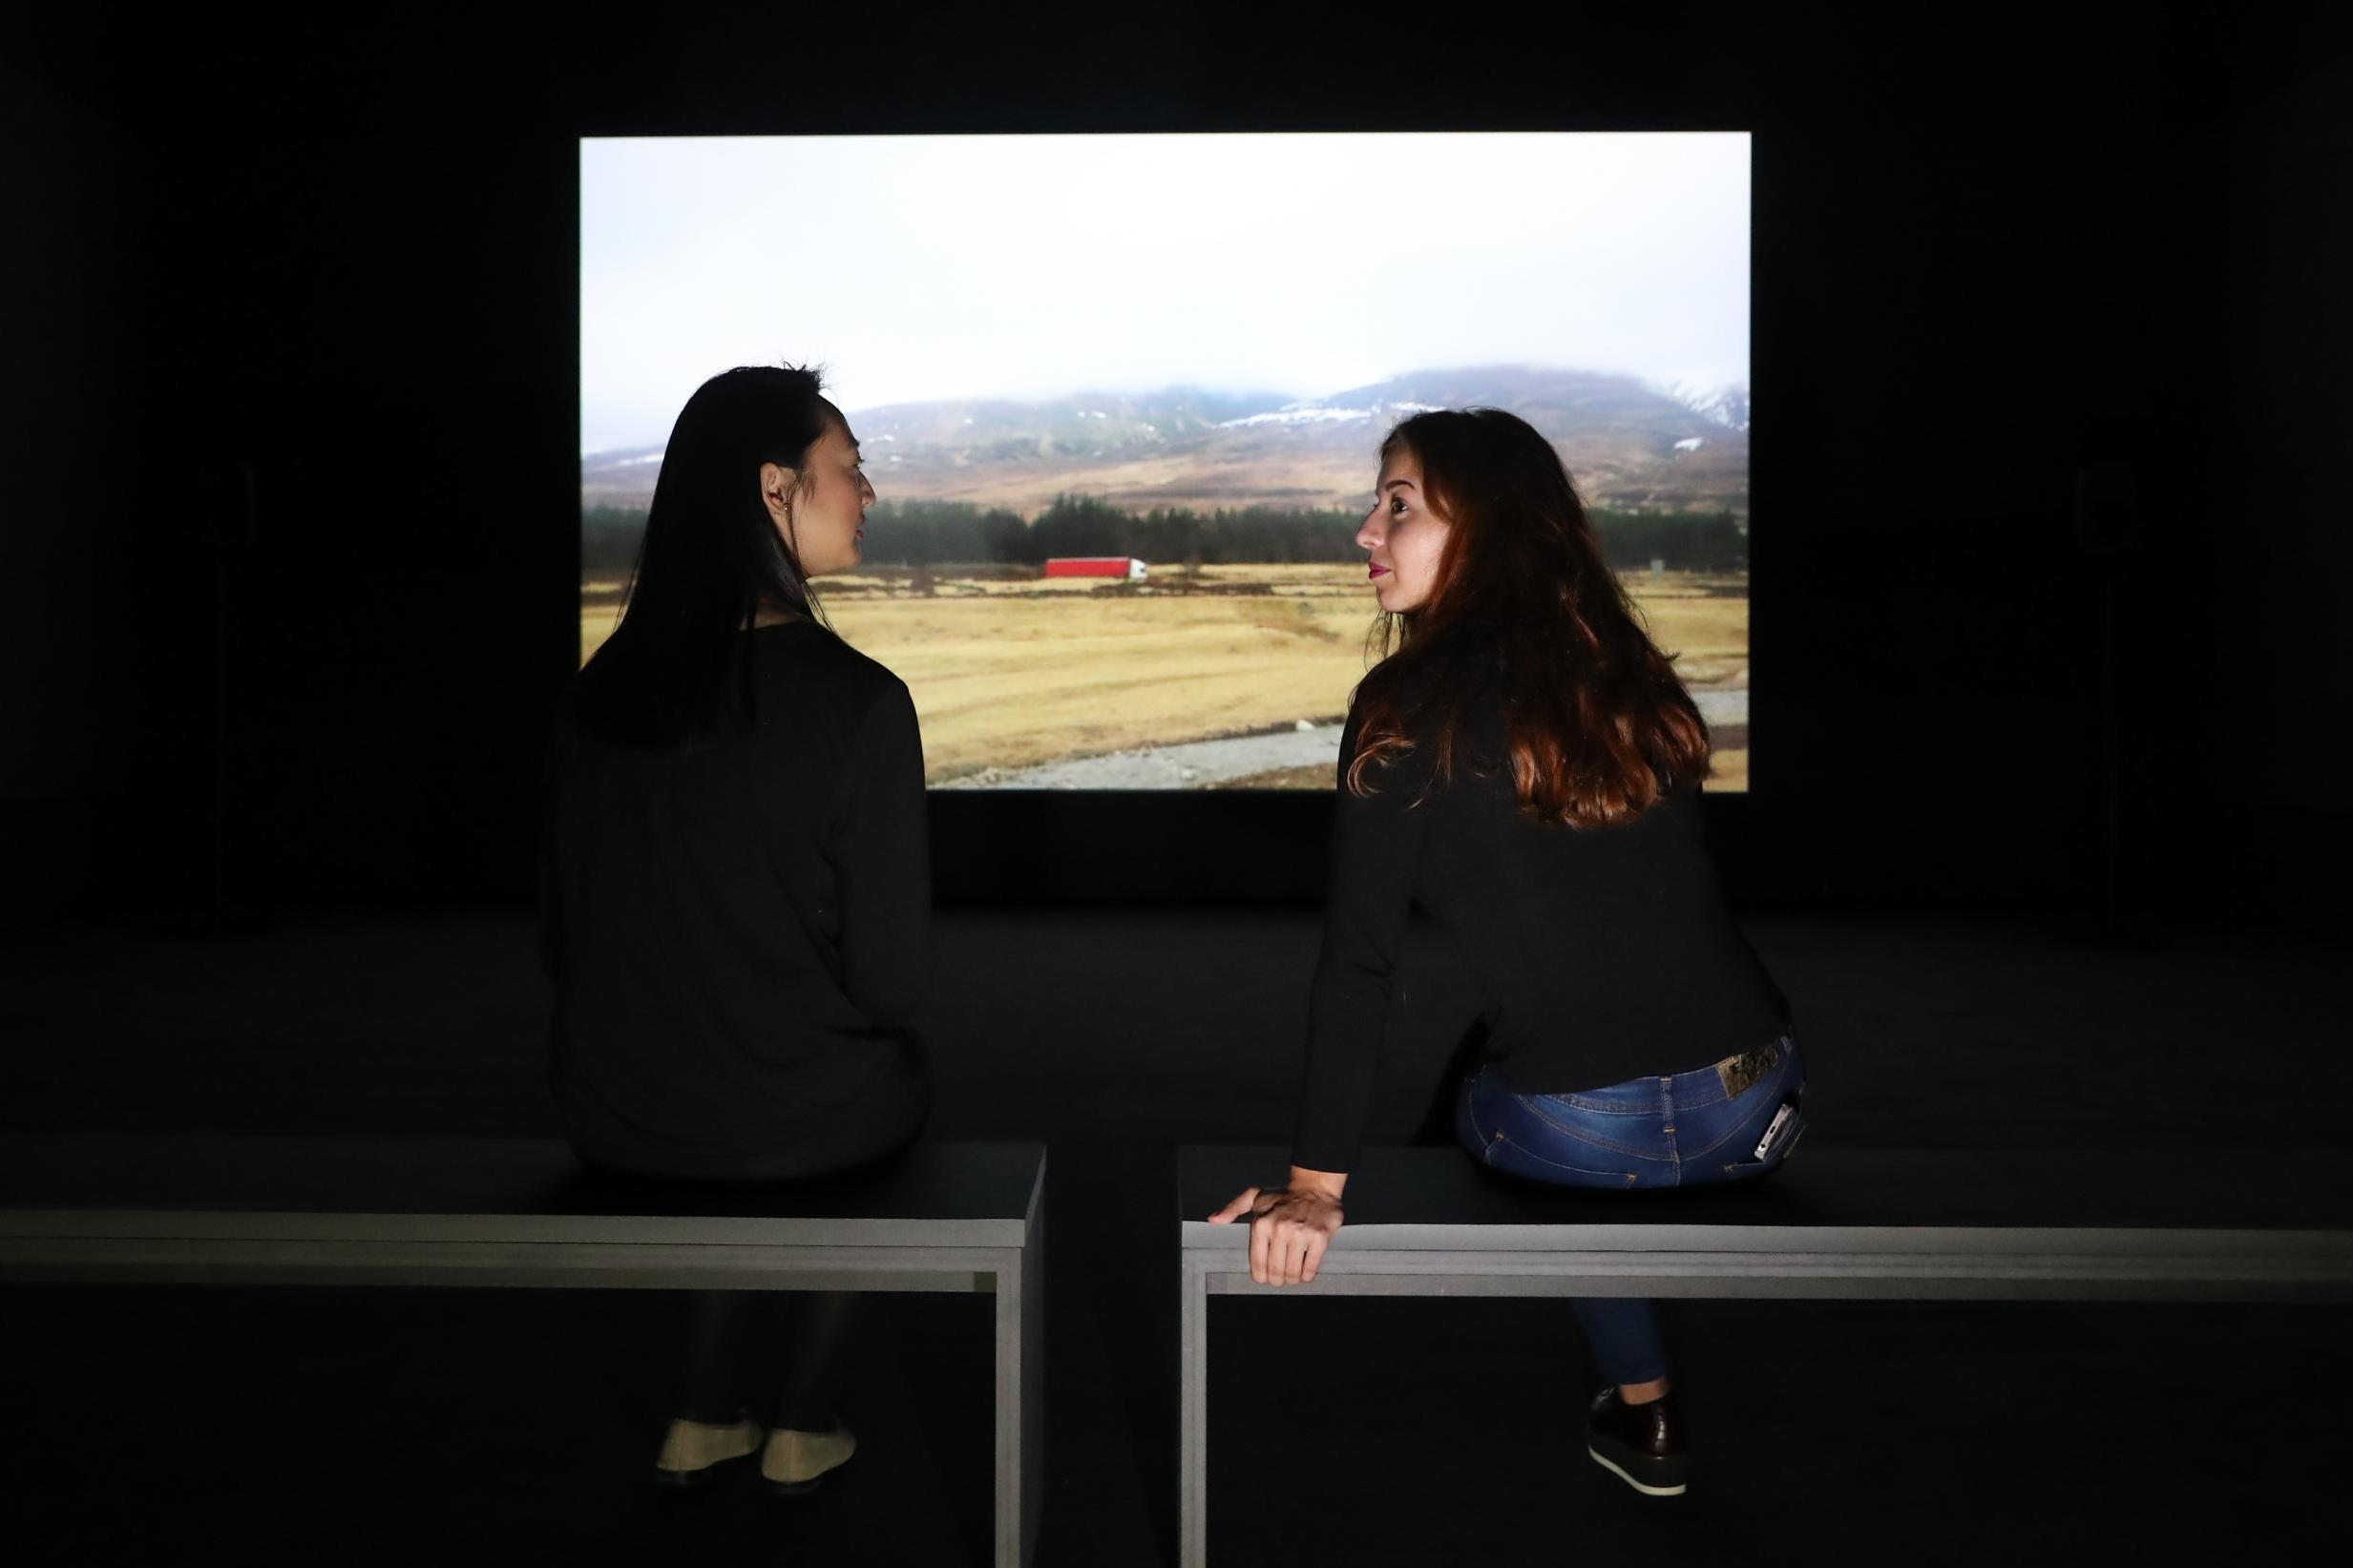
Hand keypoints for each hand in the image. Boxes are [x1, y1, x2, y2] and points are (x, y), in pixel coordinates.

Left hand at [1207, 1168, 1345, 1285]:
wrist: (1315, 1188)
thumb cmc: (1283, 1198)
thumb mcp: (1254, 1198)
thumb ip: (1232, 1209)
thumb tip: (1213, 1219)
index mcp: (1261, 1224)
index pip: (1258, 1266)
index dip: (1263, 1278)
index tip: (1268, 1277)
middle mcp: (1279, 1229)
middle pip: (1276, 1273)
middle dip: (1279, 1280)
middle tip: (1283, 1277)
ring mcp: (1300, 1233)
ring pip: (1293, 1273)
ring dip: (1293, 1279)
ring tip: (1295, 1274)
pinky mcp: (1319, 1237)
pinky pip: (1310, 1268)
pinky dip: (1308, 1275)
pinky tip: (1306, 1269)